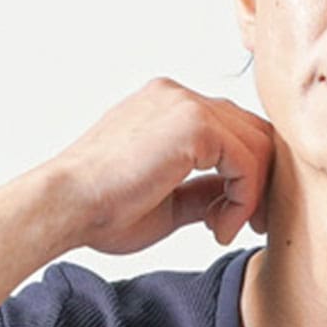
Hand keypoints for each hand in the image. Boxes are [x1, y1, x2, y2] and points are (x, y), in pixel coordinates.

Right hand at [47, 76, 275, 257]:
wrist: (66, 205)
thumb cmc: (101, 209)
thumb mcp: (169, 201)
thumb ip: (205, 190)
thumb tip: (238, 198)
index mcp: (167, 107)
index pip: (232, 130)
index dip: (246, 175)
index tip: (235, 219)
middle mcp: (178, 96)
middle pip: (252, 131)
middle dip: (260, 183)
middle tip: (252, 226)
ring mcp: (187, 104)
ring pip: (256, 145)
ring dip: (252, 196)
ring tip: (224, 231)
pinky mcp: (195, 123)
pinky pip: (246, 161)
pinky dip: (243, 199)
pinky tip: (217, 228)